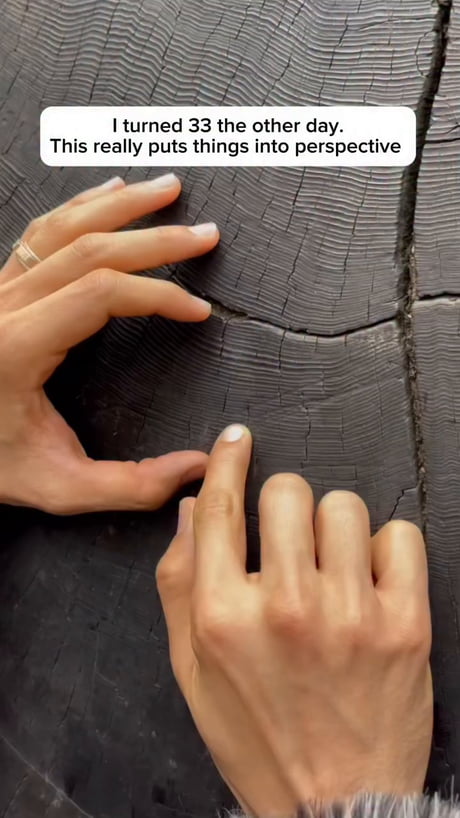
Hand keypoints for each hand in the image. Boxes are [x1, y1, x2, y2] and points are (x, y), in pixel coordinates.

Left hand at [0, 173, 218, 512]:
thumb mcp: (57, 488)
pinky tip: (111, 191)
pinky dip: (81, 207)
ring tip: (168, 190)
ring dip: (121, 206)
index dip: (159, 294)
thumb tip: (197, 468)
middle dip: (156, 239)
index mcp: (18, 346)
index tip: (198, 309)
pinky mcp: (1, 289)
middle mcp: (5, 307)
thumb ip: (129, 486)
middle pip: (91, 249)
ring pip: (64, 228)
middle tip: (205, 235)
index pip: (102, 294)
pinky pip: (43, 233)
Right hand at [157, 425, 432, 816]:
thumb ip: (179, 583)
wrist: (333, 805)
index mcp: (222, 617)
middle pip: (286, 491)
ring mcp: (348, 614)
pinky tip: (370, 580)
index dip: (227, 460)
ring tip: (332, 566)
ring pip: (342, 505)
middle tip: (290, 539)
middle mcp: (284, 607)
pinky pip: (399, 535)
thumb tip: (189, 510)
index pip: (219, 507)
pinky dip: (385, 547)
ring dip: (333, 526)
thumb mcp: (193, 670)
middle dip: (284, 504)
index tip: (236, 439)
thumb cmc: (258, 737)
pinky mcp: (403, 624)